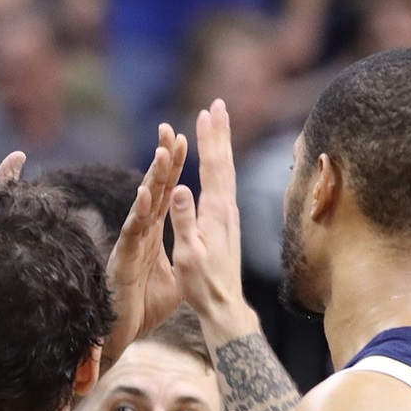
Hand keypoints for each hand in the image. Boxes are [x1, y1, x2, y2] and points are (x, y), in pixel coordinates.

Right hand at [105, 125, 189, 361]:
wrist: (128, 331)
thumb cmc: (148, 304)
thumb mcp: (175, 271)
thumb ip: (179, 245)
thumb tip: (190, 227)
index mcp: (157, 232)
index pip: (170, 191)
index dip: (175, 165)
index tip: (182, 137)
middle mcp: (145, 231)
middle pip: (158, 187)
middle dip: (164, 157)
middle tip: (170, 129)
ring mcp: (135, 242)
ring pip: (147, 203)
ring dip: (156, 177)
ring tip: (163, 152)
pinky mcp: (127, 257)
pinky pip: (136, 231)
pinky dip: (142, 212)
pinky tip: (148, 195)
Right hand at [171, 99, 259, 346]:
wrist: (224, 305)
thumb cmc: (203, 284)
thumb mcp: (188, 253)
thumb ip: (184, 219)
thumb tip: (181, 188)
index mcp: (216, 212)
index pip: (213, 168)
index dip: (209, 140)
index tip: (206, 113)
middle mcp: (227, 209)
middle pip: (224, 163)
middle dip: (220, 133)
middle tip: (219, 106)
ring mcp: (230, 217)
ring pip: (226, 173)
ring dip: (222, 147)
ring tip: (218, 126)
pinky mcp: (228, 225)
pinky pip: (224, 186)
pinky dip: (220, 167)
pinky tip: (217, 166)